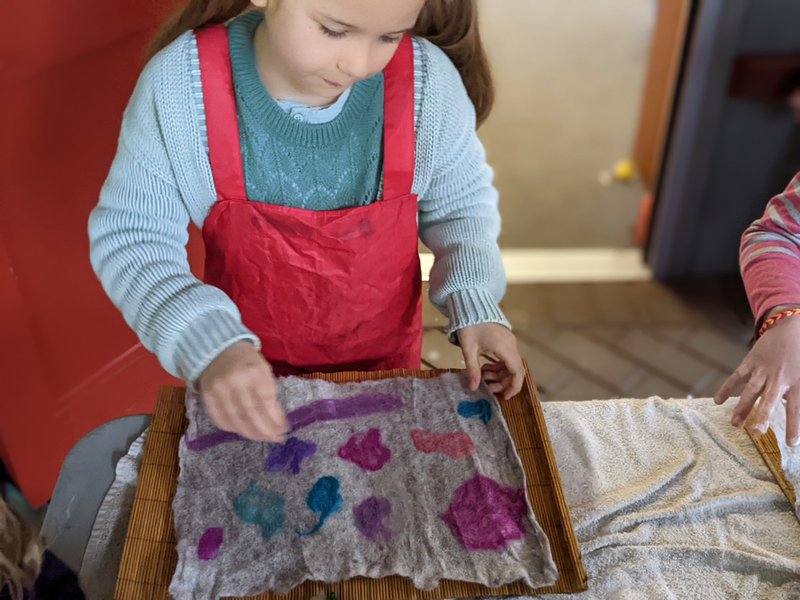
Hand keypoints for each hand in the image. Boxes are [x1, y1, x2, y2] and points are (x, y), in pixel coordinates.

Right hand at [197, 342, 287, 442]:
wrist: (217, 350)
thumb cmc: (246, 361)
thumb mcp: (263, 368)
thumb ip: (269, 390)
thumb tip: (276, 419)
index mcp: (252, 371)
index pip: (266, 400)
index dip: (276, 418)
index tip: (284, 428)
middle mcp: (234, 382)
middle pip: (251, 413)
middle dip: (266, 430)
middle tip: (276, 438)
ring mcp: (218, 391)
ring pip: (236, 420)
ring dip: (252, 433)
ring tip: (263, 438)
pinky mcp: (207, 398)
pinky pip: (220, 420)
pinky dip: (233, 429)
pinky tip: (244, 432)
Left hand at [457, 323, 524, 399]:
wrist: (471, 304)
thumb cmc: (469, 325)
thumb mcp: (468, 349)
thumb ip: (472, 369)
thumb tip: (473, 387)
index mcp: (504, 348)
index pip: (517, 372)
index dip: (513, 387)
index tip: (504, 397)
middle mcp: (511, 345)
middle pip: (515, 370)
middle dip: (503, 382)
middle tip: (488, 388)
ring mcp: (509, 342)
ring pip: (511, 364)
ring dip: (500, 374)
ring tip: (483, 378)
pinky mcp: (505, 340)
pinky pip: (507, 357)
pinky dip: (498, 366)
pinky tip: (485, 368)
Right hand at [714, 312, 799, 445]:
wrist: (790, 327)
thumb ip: (798, 392)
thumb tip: (791, 407)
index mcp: (797, 382)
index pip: (796, 409)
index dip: (794, 426)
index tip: (791, 443)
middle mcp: (779, 378)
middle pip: (770, 400)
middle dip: (763, 416)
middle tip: (757, 431)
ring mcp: (762, 370)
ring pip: (751, 391)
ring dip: (742, 407)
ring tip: (735, 424)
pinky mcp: (750, 363)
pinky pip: (737, 377)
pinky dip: (726, 388)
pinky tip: (718, 400)